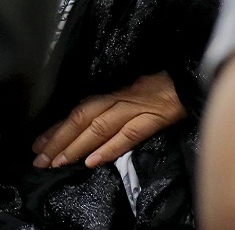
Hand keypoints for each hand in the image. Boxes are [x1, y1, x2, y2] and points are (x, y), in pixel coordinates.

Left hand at [32, 71, 185, 168]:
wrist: (194, 73)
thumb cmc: (166, 82)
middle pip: (83, 117)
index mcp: (115, 90)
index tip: (39, 143)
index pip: (80, 109)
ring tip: (58, 161)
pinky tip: (93, 160)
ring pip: (99, 126)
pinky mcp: (155, 116)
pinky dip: (110, 147)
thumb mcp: (136, 89)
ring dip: (76, 145)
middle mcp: (121, 96)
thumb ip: (115, 105)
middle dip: (59, 139)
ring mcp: (137, 106)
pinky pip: (129, 133)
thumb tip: (90, 126)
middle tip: (39, 158)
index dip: (58, 127)